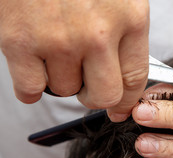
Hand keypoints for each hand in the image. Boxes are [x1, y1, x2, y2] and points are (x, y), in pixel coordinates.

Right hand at [0, 0, 148, 121]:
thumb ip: (125, 33)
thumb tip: (125, 78)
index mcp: (130, 18)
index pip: (135, 79)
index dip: (127, 99)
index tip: (121, 106)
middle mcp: (97, 34)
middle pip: (103, 95)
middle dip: (95, 95)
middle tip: (88, 85)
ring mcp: (58, 40)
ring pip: (64, 90)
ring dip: (61, 78)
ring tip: (56, 51)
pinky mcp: (19, 41)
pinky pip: (30, 89)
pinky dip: (31, 86)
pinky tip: (33, 66)